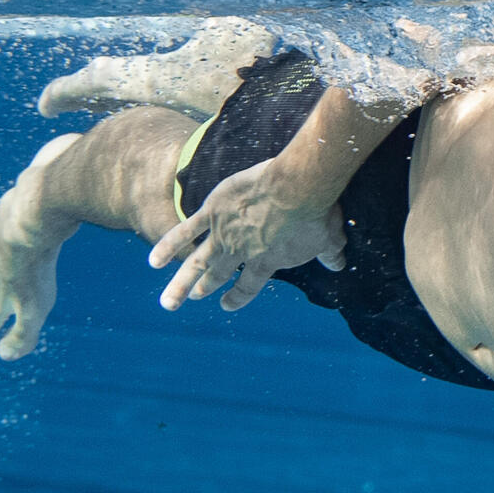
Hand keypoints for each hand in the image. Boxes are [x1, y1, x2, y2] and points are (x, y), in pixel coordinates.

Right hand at [150, 159, 348, 310]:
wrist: (297, 188)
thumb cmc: (317, 213)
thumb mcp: (329, 237)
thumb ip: (331, 253)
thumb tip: (340, 264)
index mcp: (267, 260)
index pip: (250, 284)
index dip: (238, 296)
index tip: (227, 305)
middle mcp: (241, 253)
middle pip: (218, 275)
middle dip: (202, 288)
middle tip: (188, 300)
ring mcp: (224, 234)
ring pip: (197, 262)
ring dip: (180, 283)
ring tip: (168, 302)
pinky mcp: (212, 212)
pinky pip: (184, 232)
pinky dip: (168, 246)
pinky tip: (154, 262)